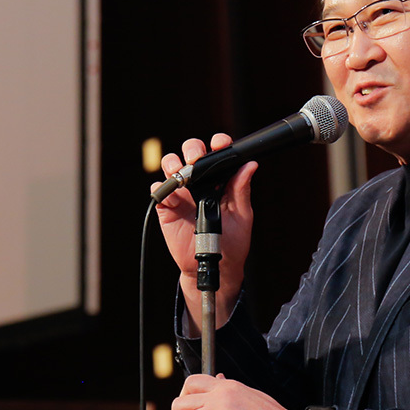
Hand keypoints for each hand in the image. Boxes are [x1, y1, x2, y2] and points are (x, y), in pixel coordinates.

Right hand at [150, 135, 256, 328]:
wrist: (215, 265)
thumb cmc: (232, 241)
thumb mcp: (242, 215)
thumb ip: (242, 190)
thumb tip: (250, 165)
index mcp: (220, 180)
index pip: (217, 153)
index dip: (218, 144)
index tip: (220, 145)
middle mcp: (200, 182)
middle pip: (190, 152)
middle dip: (192, 149)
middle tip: (196, 159)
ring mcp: (182, 193)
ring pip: (170, 165)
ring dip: (173, 163)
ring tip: (181, 173)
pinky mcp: (167, 207)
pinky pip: (159, 190)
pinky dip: (163, 188)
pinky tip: (173, 196)